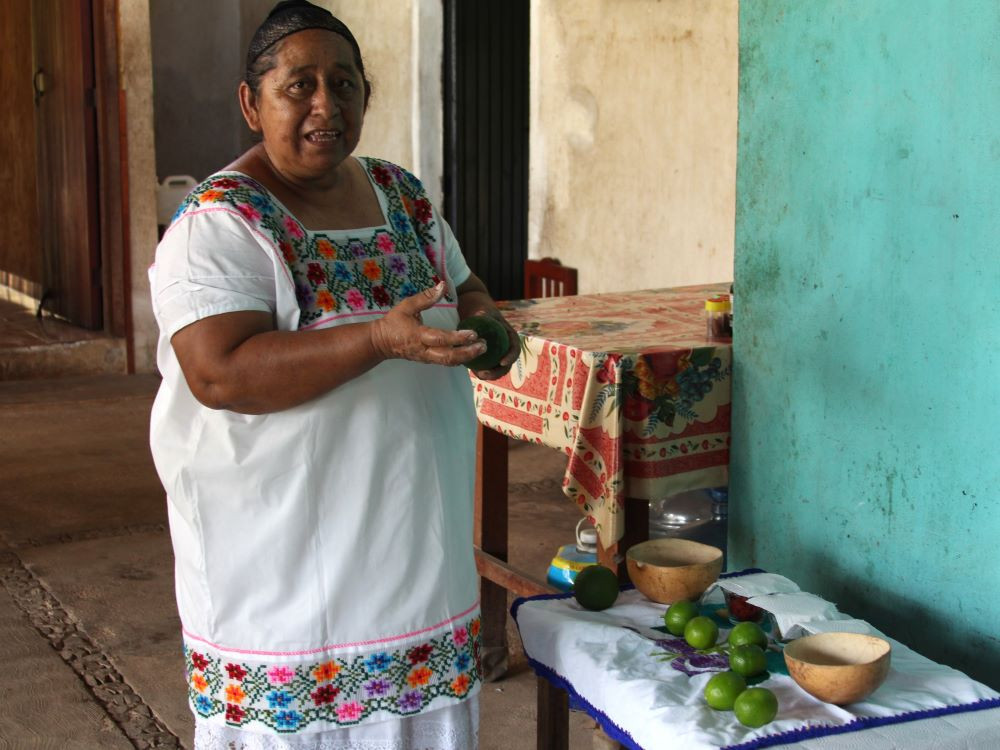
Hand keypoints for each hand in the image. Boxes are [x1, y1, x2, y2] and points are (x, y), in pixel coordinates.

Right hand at [370, 282, 485, 365]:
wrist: (381, 342)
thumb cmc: (394, 322)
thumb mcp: (407, 306)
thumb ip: (426, 297)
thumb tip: (443, 285)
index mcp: (418, 336)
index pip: (441, 339)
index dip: (458, 338)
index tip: (474, 333)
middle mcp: (424, 350)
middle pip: (448, 357)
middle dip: (468, 353)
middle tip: (483, 345)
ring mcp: (426, 358)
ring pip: (449, 362)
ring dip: (467, 357)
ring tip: (481, 349)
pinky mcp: (428, 361)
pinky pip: (446, 362)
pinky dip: (460, 359)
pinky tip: (471, 353)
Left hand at [463, 309, 520, 380]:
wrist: (475, 314)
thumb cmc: (482, 311)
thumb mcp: (484, 310)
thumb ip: (483, 313)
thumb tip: (480, 314)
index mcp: (510, 337)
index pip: (515, 349)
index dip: (511, 357)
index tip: (502, 362)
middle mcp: (505, 348)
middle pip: (507, 364)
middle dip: (498, 372)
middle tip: (485, 373)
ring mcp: (497, 354)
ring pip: (497, 369)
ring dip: (490, 375)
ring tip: (479, 374)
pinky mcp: (487, 359)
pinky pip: (486, 368)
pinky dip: (481, 371)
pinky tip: (472, 371)